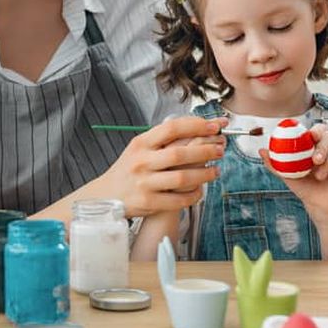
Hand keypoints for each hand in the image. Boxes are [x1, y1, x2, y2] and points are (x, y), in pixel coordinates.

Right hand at [99, 116, 227, 217]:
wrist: (106, 195)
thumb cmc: (129, 169)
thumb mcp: (139, 148)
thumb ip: (162, 139)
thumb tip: (197, 127)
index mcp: (141, 143)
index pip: (172, 128)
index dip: (196, 125)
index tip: (216, 126)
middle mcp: (141, 161)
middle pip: (180, 153)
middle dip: (206, 151)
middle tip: (221, 150)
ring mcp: (144, 182)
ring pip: (182, 178)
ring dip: (204, 174)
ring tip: (216, 171)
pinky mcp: (148, 202)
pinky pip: (178, 199)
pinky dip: (194, 195)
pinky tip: (201, 190)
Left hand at [261, 123, 327, 220]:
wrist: (318, 207)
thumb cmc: (305, 188)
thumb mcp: (288, 175)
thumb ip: (275, 163)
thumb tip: (261, 151)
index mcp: (315, 147)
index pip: (317, 131)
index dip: (315, 131)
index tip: (309, 137)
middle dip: (322, 146)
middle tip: (315, 160)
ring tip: (319, 176)